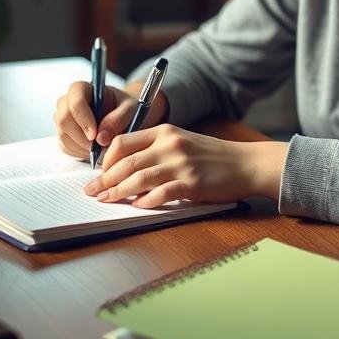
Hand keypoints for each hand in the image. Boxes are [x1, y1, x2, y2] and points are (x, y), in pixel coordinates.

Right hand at [53, 81, 168, 159]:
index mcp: (85, 88)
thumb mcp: (131, 109)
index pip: (75, 100)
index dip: (83, 118)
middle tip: (99, 146)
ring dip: (81, 146)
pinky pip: (64, 146)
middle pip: (63, 118)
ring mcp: (64, 117)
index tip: (95, 134)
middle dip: (80, 136)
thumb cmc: (128, 108)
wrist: (126, 118)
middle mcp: (69, 101)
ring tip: (100, 148)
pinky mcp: (64, 134)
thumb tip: (101, 138)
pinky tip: (94, 151)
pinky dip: (79, 152)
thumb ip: (118, 119)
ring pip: (62, 134)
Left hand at [82, 125, 287, 206]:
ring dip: (118, 192)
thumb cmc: (213, 156)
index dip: (106, 159)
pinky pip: (160, 194)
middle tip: (92, 192)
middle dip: (104, 179)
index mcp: (165, 132)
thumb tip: (126, 170)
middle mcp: (170, 144)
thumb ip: (156, 150)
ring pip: (138, 178)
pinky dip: (145, 202)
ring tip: (106, 201)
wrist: (246, 163)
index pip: (123, 142)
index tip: (99, 174)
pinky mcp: (192, 183)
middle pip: (126, 162)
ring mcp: (181, 164)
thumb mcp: (182, 142)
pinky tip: (137, 207)